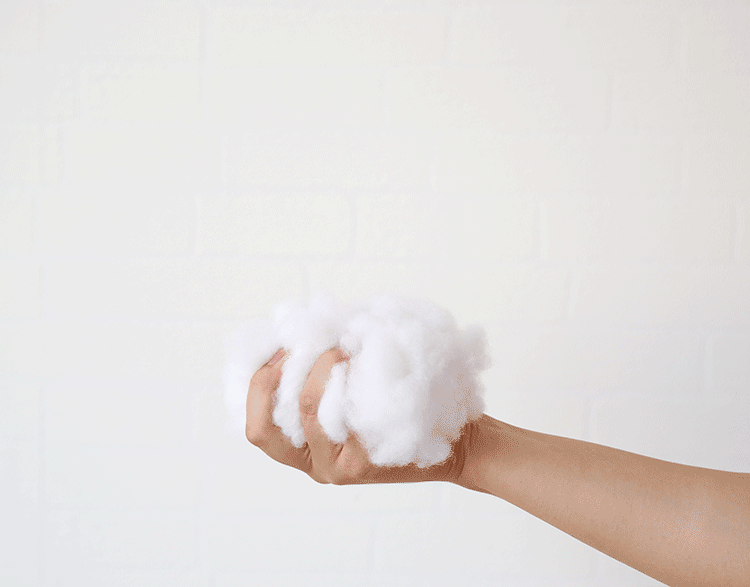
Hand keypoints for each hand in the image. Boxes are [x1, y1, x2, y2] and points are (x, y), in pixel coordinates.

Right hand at [245, 347, 470, 484]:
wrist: (458, 438)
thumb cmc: (402, 405)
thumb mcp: (353, 396)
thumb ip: (323, 374)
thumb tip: (299, 323)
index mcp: (303, 450)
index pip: (255, 426)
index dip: (254, 385)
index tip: (277, 348)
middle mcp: (315, 464)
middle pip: (263, 430)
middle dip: (270, 378)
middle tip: (293, 346)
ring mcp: (339, 466)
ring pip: (308, 408)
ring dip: (320, 364)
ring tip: (343, 343)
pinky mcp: (366, 462)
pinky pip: (343, 410)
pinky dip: (348, 375)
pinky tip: (361, 357)